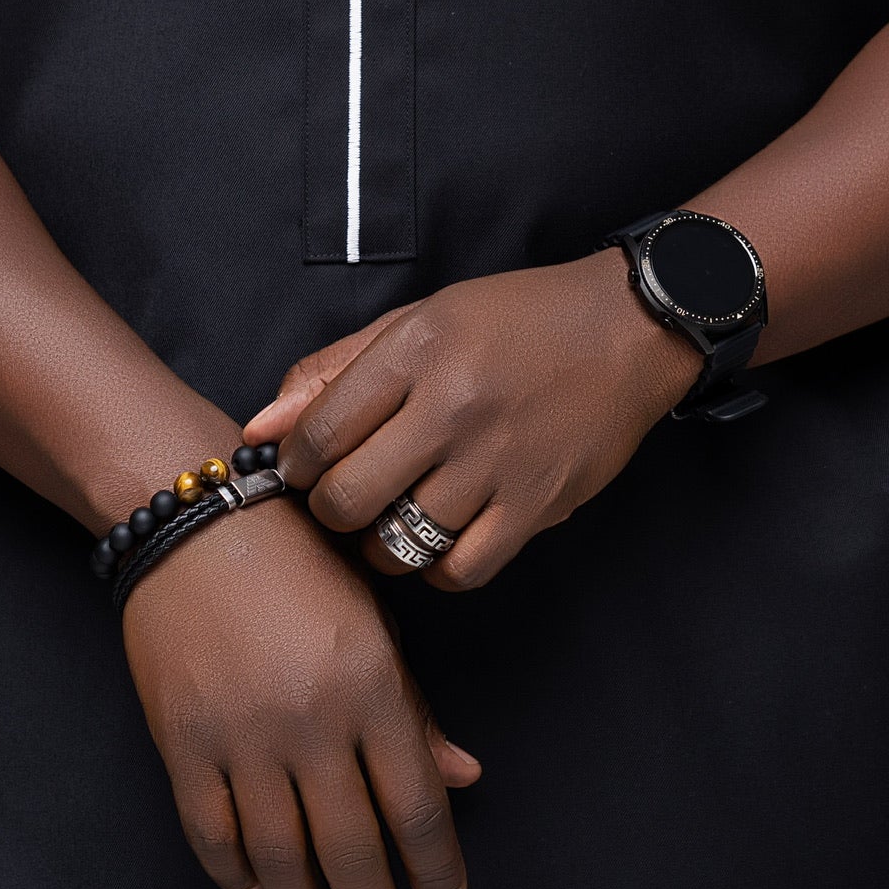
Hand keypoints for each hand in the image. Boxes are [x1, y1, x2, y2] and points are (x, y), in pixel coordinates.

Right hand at [122, 492, 480, 888]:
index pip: (416, 805)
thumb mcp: (376, 622)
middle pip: (351, 847)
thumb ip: (415, 710)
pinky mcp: (182, 740)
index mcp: (372, 686)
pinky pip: (210, 830)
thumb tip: (463, 778)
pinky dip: (234, 872)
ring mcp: (242, 735)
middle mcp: (311, 720)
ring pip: (279, 852)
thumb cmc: (304, 563)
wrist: (199, 520)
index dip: (435, 868)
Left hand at [245, 252, 699, 591]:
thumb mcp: (419, 319)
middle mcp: (453, 407)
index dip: (294, 465)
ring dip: (381, 542)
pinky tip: (441, 536)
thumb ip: (333, 371)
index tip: (303, 468)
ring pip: (399, 542)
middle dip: (330, 510)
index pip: (318, 433)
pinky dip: (439, 567)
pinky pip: (461, 569)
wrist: (628, 330)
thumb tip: (260, 427)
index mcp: (416, 351)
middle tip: (345, 499)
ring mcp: (497, 461)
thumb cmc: (516, 320)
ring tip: (393, 516)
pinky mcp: (537, 503)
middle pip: (348, 498)